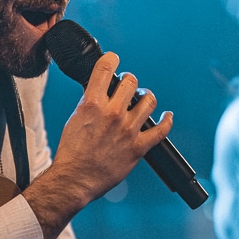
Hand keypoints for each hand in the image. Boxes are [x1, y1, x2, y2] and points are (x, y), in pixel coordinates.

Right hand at [23, 52, 172, 238]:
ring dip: (147, 97)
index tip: (114, 59)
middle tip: (128, 87)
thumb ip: (89, 102)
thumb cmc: (71, 152)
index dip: (111, 59)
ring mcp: (127, 130)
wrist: (75, 179)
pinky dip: (167, 120)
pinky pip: (161, 130)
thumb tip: (98, 90)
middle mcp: (112, 114)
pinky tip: (167, 116)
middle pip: (131, 82)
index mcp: (92, 104)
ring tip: (144, 99)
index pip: (105, 68)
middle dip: (129, 81)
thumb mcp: (74, 119)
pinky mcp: (138, 147)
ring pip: (149, 101)